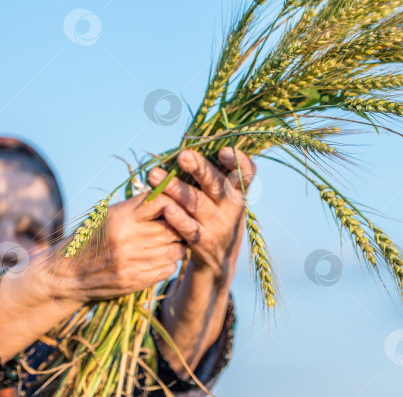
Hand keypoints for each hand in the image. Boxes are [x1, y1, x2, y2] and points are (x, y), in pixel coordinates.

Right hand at [40, 177, 186, 303]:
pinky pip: (168, 268)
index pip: (160, 201)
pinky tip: (163, 256)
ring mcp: (132, 262)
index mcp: (120, 217)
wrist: (66, 274)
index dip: (172, 200)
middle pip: (173, 227)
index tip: (175, 203)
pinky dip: (171, 262)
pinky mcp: (135, 281)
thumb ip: (137, 207)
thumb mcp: (108, 215)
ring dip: (178, 244)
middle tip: (181, 223)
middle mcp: (127, 238)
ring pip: (175, 249)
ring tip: (173, 240)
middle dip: (180, 224)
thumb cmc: (90, 238)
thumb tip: (171, 196)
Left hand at [149, 147, 255, 282]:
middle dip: (200, 169)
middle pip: (218, 185)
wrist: (218, 261)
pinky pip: (189, 229)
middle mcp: (232, 208)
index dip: (239, 162)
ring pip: (197, 204)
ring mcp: (218, 226)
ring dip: (176, 188)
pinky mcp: (203, 243)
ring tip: (155, 175)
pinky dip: (177, 218)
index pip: (247, 173)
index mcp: (239, 192)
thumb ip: (214, 173)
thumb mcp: (224, 197)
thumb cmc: (215, 216)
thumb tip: (191, 141)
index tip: (223, 152)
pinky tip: (165, 208)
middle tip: (182, 155)